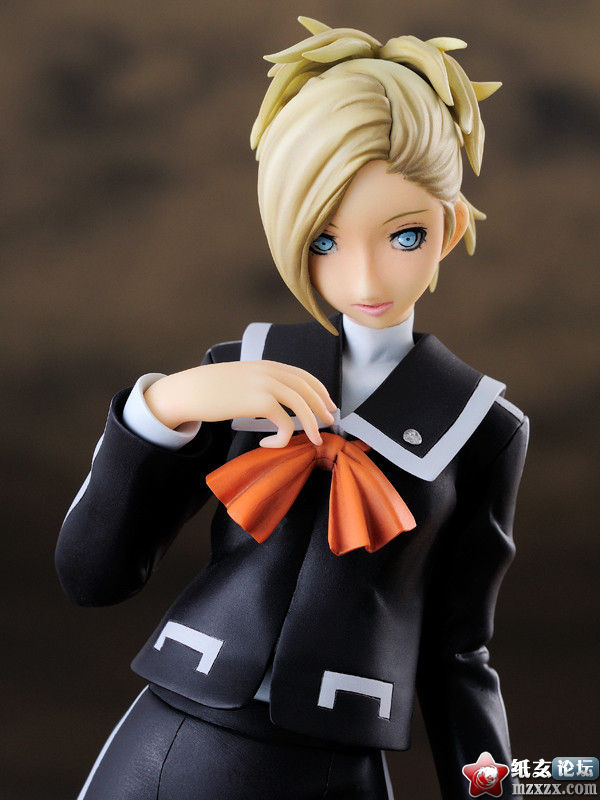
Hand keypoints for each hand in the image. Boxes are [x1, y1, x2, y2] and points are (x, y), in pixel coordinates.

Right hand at [144, 360, 336, 447]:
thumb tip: (273, 398)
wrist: (188, 391)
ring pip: (301, 405)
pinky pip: (285, 423)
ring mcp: (266, 385)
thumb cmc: (209, 389)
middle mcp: (270, 372)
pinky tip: (269, 444)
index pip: (303, 375)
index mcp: (267, 365)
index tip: (328, 403)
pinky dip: (283, 438)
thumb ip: (258, 382)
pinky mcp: (259, 402)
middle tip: (329, 422)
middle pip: (307, 389)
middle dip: (322, 407)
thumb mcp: (239, 378)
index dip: (319, 390)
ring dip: (312, 424)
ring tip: (315, 440)